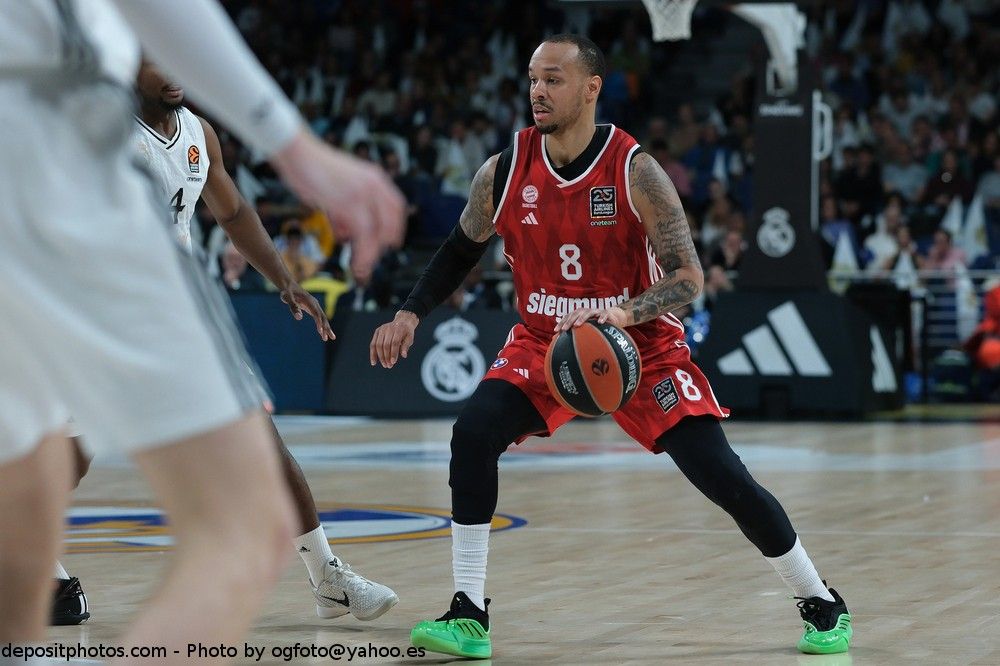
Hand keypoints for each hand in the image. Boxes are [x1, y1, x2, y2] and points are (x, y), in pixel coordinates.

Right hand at [270, 130, 404, 283]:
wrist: (297, 152)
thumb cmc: (311, 168)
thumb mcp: (338, 187)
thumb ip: (347, 207)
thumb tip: (347, 231)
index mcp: (375, 178)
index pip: (396, 207)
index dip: (395, 228)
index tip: (390, 242)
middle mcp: (374, 185)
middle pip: (391, 223)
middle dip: (382, 244)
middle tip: (369, 258)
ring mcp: (364, 194)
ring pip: (377, 233)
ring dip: (371, 254)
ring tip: (361, 267)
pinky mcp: (351, 204)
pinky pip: (364, 235)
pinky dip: (363, 253)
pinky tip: (357, 263)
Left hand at [279, 282, 333, 340]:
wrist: (289, 286)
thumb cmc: (287, 292)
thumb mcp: (287, 298)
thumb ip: (293, 307)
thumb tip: (299, 318)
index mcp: (310, 301)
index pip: (316, 314)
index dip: (319, 323)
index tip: (320, 332)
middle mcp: (315, 304)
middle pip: (323, 317)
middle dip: (327, 327)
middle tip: (331, 338)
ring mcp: (315, 306)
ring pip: (322, 318)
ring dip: (326, 328)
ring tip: (329, 338)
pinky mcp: (313, 309)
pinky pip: (319, 318)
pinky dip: (321, 325)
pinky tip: (322, 332)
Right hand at [369, 310, 418, 367]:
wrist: (402, 321)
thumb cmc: (406, 333)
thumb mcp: (410, 338)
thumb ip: (406, 346)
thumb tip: (404, 355)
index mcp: (398, 329)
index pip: (394, 342)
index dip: (393, 353)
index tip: (393, 362)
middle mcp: (389, 328)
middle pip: (385, 345)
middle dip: (386, 357)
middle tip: (389, 366)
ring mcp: (382, 329)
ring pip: (378, 345)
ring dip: (380, 357)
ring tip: (385, 365)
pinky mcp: (377, 331)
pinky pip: (373, 344)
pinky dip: (373, 354)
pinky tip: (374, 362)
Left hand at [554, 306, 628, 332]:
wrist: (612, 317)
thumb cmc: (596, 326)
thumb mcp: (586, 330)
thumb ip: (575, 334)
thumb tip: (560, 343)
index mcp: (579, 314)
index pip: (568, 316)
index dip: (562, 322)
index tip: (556, 331)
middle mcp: (586, 311)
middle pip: (576, 313)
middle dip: (569, 321)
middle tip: (564, 329)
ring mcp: (596, 311)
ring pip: (588, 312)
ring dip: (582, 318)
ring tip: (577, 325)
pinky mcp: (606, 313)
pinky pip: (604, 314)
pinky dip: (602, 318)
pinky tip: (599, 323)